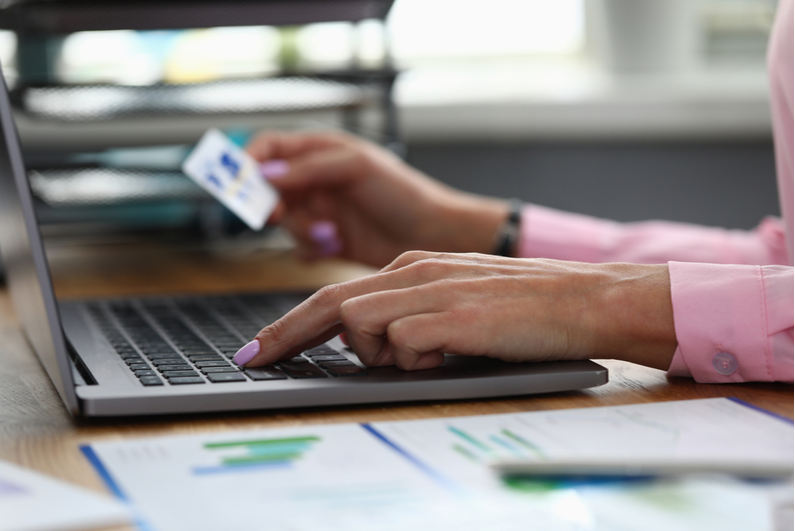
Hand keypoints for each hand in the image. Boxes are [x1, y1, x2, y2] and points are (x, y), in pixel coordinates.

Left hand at [236, 252, 677, 370]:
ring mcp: (431, 291)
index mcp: (414, 265)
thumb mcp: (457, 298)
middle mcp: (415, 271)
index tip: (263, 345)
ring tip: (426, 354)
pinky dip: (412, 357)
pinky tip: (448, 353)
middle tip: (255, 359)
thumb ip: (412, 309)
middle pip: (330, 303)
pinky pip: (402, 342)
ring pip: (361, 321)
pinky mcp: (451, 316)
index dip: (292, 321)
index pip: (337, 293)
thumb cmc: (526, 305)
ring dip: (376, 351)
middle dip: (285, 334)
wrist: (585, 298)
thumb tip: (371, 338)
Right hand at [247, 130, 508, 266]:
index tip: (241, 183)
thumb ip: (309, 168)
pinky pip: (301, 247)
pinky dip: (311, 250)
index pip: (269, 148)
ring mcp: (322, 211)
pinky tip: (334, 247)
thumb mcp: (356, 168)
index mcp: (321, 151)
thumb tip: (264, 172)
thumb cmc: (404, 193)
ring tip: (330, 234)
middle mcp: (317, 179)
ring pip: (285, 222)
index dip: (248, 162)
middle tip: (280, 215)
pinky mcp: (329, 242)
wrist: (435, 236)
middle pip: (268, 189)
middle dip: (272, 204)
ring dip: (301, 231)